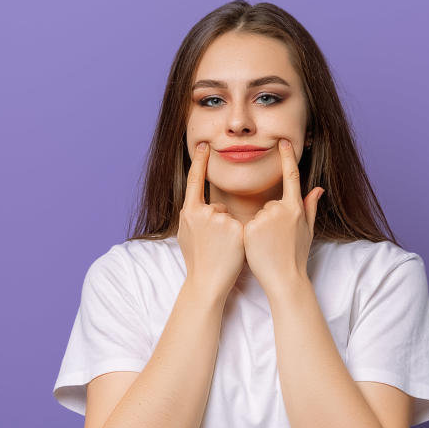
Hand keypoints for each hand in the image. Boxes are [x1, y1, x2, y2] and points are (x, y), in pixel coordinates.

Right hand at [176, 141, 245, 297]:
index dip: (199, 162)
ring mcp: (220, 220)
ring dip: (229, 231)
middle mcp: (203, 212)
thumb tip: (202, 207)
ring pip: (230, 217)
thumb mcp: (186, 234)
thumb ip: (194, 216)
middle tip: (213, 245)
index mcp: (189, 212)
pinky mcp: (236, 229)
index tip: (203, 145)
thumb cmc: (197, 260)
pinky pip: (242, 225)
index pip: (195, 181)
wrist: (206, 282)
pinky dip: (239, 237)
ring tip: (221, 250)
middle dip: (219, 223)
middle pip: (217, 206)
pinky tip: (232, 250)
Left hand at [243, 138, 324, 293]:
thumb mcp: (308, 230)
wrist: (285, 279)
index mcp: (295, 207)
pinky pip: (246, 223)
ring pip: (258, 214)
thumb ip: (310, 207)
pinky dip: (250, 234)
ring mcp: (264, 218)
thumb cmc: (297, 256)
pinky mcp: (250, 228)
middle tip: (276, 240)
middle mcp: (280, 209)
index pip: (291, 177)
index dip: (287, 158)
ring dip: (260, 227)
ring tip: (268, 245)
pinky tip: (257, 247)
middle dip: (271, 218)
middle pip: (270, 203)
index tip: (283, 141)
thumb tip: (318, 188)